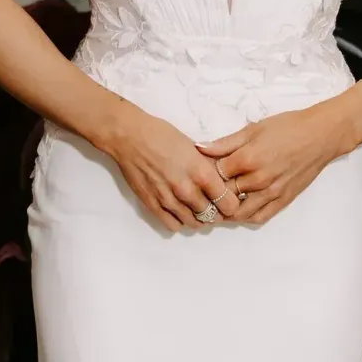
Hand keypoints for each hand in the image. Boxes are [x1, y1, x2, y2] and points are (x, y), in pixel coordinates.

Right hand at [102, 103, 244, 231]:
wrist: (130, 137)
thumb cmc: (162, 135)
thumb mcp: (194, 147)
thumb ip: (207, 167)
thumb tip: (221, 181)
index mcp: (201, 172)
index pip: (228, 203)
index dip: (231, 204)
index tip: (229, 200)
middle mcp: (187, 190)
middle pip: (212, 216)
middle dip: (216, 212)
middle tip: (213, 205)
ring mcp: (169, 200)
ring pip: (193, 223)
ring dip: (198, 218)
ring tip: (196, 208)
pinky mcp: (152, 205)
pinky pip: (172, 225)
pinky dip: (179, 221)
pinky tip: (179, 211)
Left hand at [198, 100, 353, 221]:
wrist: (320, 136)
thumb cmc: (288, 127)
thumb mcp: (253, 129)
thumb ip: (225, 143)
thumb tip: (200, 148)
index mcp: (248, 158)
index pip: (215, 175)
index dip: (205, 175)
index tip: (201, 174)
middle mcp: (259, 179)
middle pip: (225, 195)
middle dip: (212, 195)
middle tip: (204, 192)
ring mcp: (272, 192)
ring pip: (239, 212)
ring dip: (226, 211)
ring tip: (218, 205)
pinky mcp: (283, 200)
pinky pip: (260, 217)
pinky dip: (246, 217)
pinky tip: (239, 210)